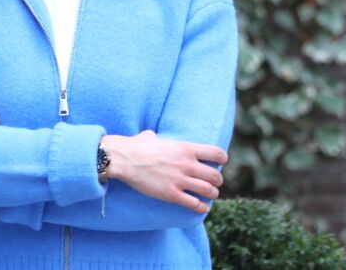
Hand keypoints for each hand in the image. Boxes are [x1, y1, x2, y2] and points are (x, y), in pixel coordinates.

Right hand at [101, 130, 226, 213]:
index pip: (216, 154)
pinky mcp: (172, 194)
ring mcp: (180, 180)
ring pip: (208, 191)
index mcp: (186, 148)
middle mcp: (187, 164)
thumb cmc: (135, 146)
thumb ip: (158, 138)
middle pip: (215, 176)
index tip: (220, 163)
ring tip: (210, 196)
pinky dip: (201, 208)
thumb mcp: (151, 137)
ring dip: (212, 194)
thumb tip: (151, 136)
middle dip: (217, 181)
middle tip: (214, 183)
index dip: (222, 159)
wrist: (124, 160)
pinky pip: (194, 204)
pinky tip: (202, 208)